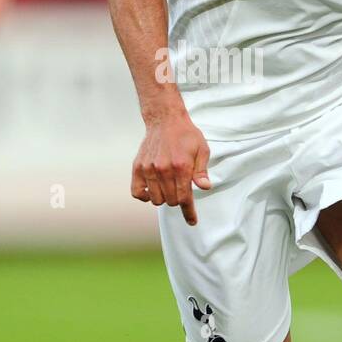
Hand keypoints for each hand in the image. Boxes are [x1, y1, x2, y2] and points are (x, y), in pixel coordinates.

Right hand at [131, 109, 211, 224]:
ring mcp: (148, 168)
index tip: (192, 222)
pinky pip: (137, 192)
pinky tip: (153, 191)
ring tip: (169, 187)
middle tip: (181, 190)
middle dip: (178, 200)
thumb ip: (201, 171)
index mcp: (181, 166)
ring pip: (156, 199)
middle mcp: (163, 169)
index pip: (185, 198)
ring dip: (164, 198)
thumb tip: (204, 188)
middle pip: (171, 201)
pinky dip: (145, 196)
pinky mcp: (138, 167)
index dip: (189, 212)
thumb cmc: (186, 135)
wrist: (165, 119)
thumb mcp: (202, 150)